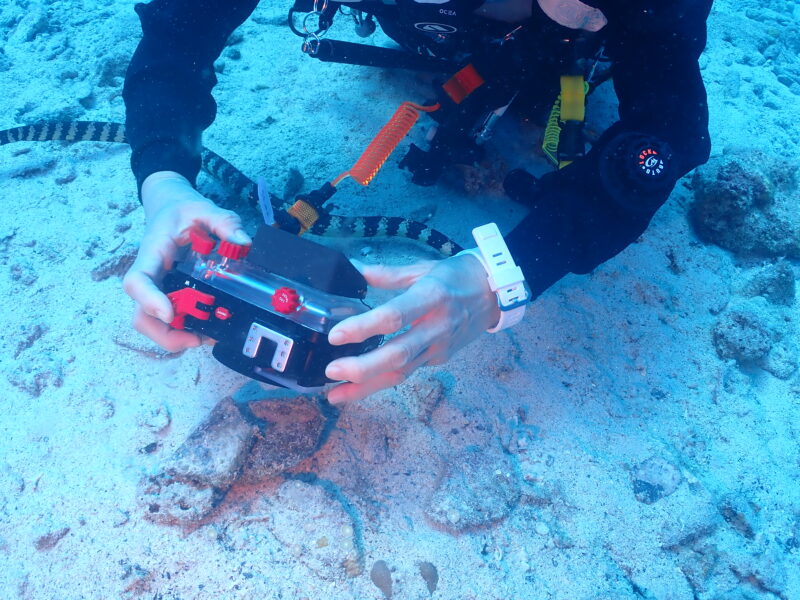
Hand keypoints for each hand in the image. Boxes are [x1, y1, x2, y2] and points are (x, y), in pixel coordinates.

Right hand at [122, 171, 251, 351]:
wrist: (169, 204)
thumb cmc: (182, 208)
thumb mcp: (205, 208)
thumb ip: (225, 222)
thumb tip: (243, 244)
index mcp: (153, 253)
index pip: (138, 281)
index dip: (149, 300)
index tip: (171, 313)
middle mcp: (150, 275)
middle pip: (141, 315)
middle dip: (165, 334)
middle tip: (198, 338)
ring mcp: (157, 287)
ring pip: (152, 323)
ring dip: (176, 337)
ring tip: (208, 336)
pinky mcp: (167, 293)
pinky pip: (168, 320)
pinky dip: (185, 330)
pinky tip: (208, 328)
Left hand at [324, 254, 500, 403]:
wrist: (497, 294)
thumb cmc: (457, 277)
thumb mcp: (422, 268)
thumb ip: (385, 273)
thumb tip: (352, 269)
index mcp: (431, 297)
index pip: (393, 316)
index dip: (364, 327)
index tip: (335, 335)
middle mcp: (436, 326)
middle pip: (397, 355)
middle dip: (363, 368)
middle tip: (331, 371)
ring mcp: (439, 347)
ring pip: (401, 373)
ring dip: (367, 387)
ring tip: (335, 395)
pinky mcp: (440, 359)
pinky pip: (408, 372)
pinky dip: (381, 382)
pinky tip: (357, 388)